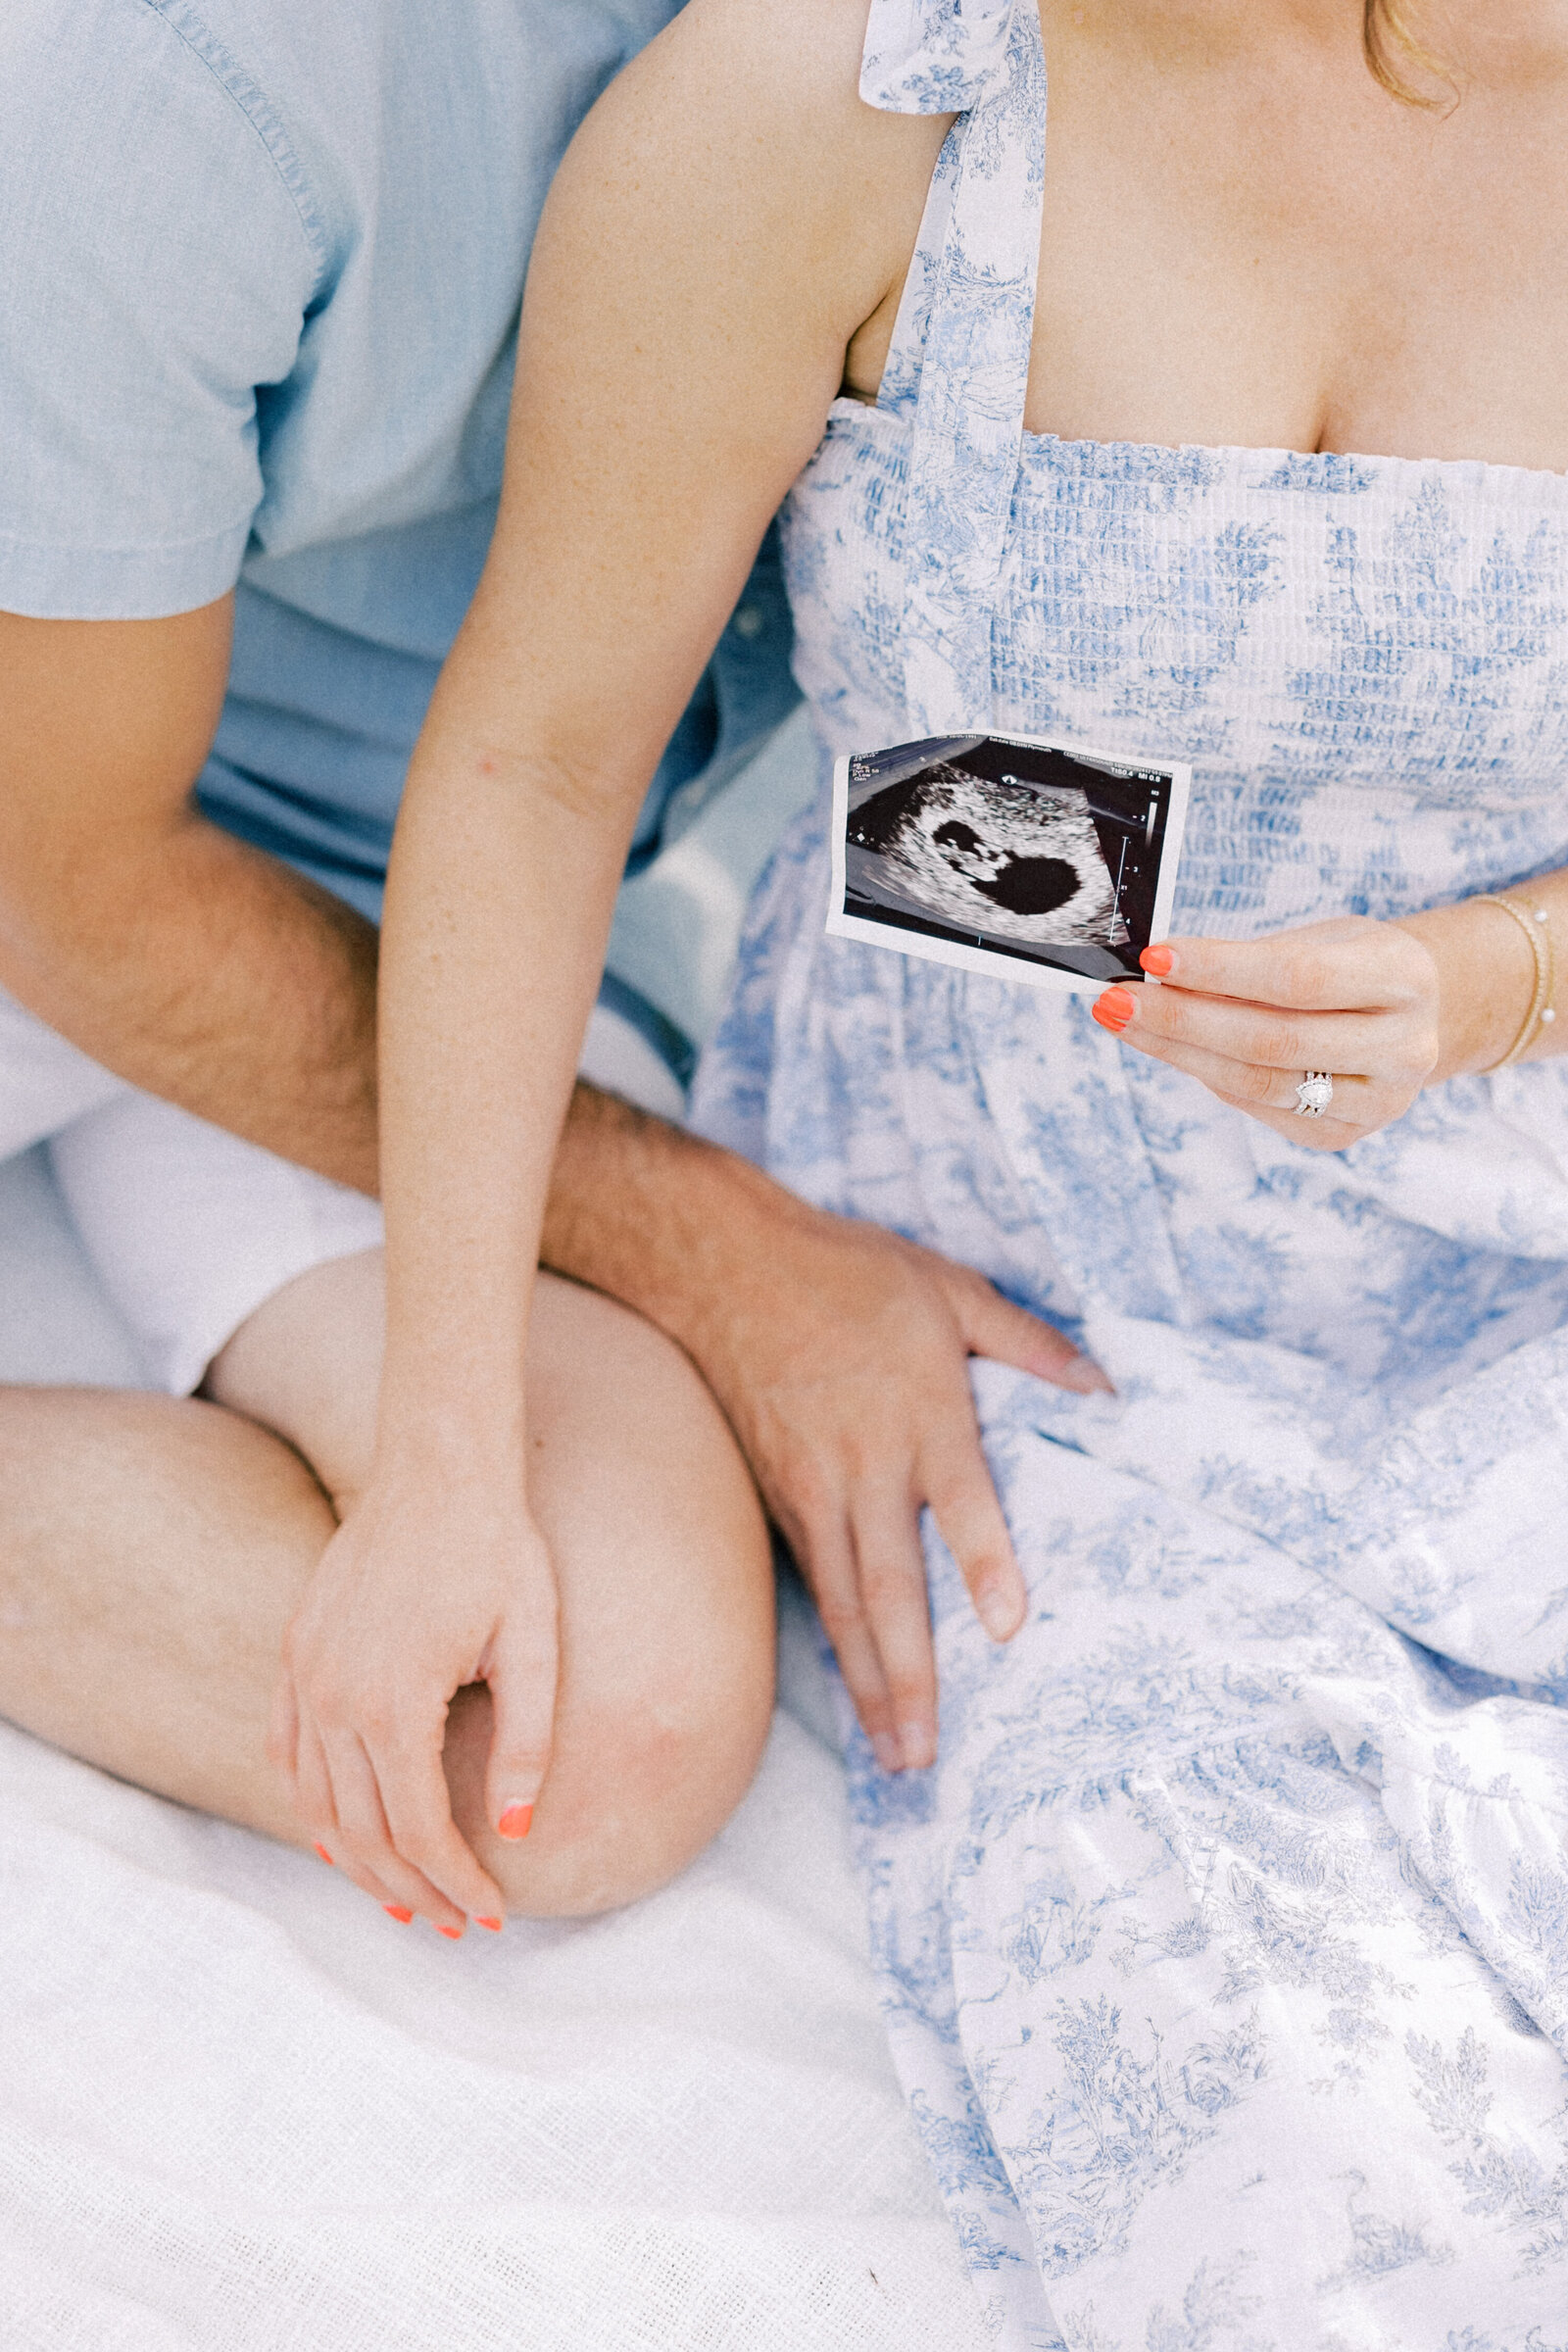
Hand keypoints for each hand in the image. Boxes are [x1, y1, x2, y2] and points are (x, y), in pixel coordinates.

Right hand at [270, 1470, 557, 1933]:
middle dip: (411, 1890)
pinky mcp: (296, 1651)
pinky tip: (340, 1830)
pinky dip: (310, 1802)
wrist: (440, 1469)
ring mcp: (305, 1674)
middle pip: (363, 1832)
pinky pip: (286, 1749)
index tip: (493, 1915)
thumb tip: (519, 1834)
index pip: (420, 1830)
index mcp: (394, 1705)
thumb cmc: (500, 1552)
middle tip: (455, 1923)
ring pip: (315, 1802)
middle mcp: (335, 1698)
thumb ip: (527, 1743)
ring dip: (358, 1860)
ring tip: (404, 1896)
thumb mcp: (534, 1646)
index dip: (456, 1883)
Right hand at [682, 1201, 1110, 1773]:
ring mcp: (813, 1488)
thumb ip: (1026, 1341)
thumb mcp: (948, 1288)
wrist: (724, 1266)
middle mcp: (865, 1464)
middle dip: (910, 1676)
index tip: (1008, 1627)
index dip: (983, 1563)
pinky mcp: (779, 1498)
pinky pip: (814, 1585)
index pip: (961, 1501)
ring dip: (869, 1683)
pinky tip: (856, 1690)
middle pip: (888, 1586)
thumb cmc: (847, 1273)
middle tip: (929, 1753)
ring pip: (844, 1604)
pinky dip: (835, 1645)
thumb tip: (1105, 1385)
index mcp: (922, 1413)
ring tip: (897, 1752)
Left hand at [1089, 917, 1447, 1149]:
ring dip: (1180, 1053)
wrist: (1415, 1016)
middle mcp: (1404, 1047)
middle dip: (1182, 1020)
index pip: (1298, 978)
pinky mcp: (1345, 1135)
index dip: (1221, 970)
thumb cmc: (1352, 966)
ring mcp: (1379, 1101)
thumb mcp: (1320, 940)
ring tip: (1128, 1023)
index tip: (1154, 957)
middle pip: (1272, 1041)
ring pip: (1259, 1083)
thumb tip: (1158, 975)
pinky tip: (1179, 1050)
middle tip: (1117, 1000)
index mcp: (1403, 978)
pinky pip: (1259, 1108)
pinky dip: (1211, 1076)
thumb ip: (1251, 961)